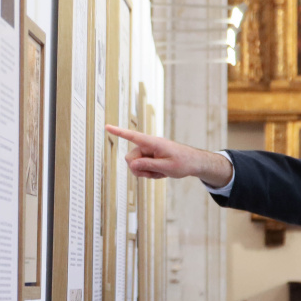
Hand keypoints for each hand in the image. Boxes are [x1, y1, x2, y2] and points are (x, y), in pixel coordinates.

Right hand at [104, 125, 233, 186]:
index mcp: (153, 143)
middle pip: (131, 158)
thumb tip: (132, 164)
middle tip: (153, 174)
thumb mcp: (167, 167)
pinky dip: (149, 172)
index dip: (119, 132)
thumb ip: (148, 165)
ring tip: (160, 173)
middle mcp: (148, 145)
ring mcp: (148, 151)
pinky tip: (160, 172)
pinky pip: (142, 167)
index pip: (133, 136)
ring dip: (145, 172)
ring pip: (135, 164)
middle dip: (138, 169)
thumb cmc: (183, 162)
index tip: (106, 126)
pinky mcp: (150, 157)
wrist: (194, 163)